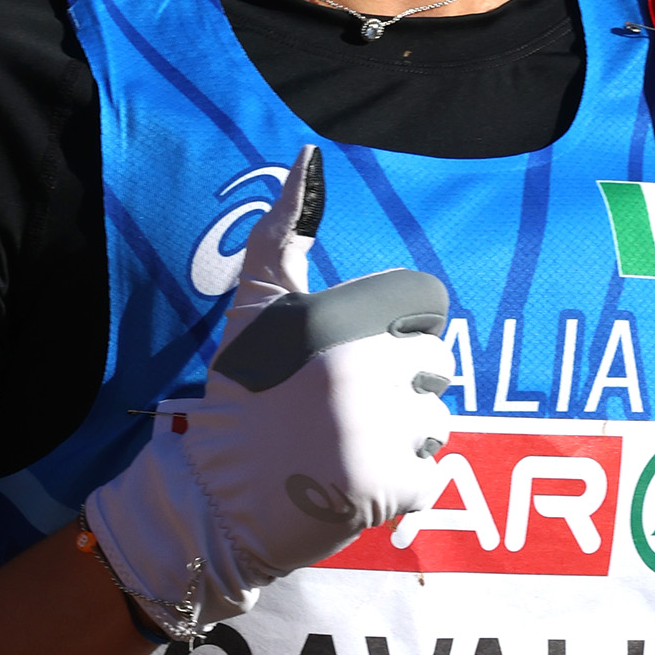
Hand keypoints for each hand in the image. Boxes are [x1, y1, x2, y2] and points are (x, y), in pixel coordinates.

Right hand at [85, 148, 452, 638]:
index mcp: (337, 317)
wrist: (215, 499)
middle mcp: (360, 368)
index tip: (363, 359)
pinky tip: (350, 485)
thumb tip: (310, 155)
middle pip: (439, 366)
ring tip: (349, 450)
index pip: (428, 305)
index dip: (403, 331)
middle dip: (406, 389)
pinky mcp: (386, 488)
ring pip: (438, 424)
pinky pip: (430, 479)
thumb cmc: (242, 396)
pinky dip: (399, 489)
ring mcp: (377, 431)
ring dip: (405, 441)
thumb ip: (285, 232)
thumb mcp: (256, 308)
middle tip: (350, 413)